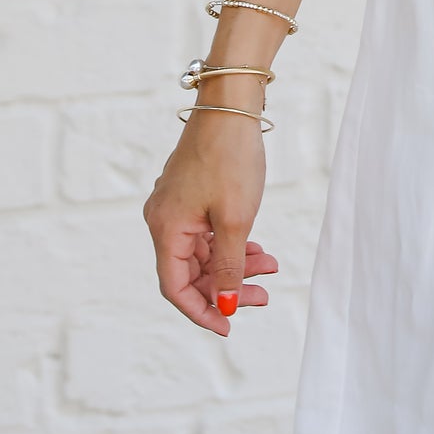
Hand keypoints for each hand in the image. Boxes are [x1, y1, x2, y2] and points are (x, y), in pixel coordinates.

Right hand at [143, 118, 276, 336]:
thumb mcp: (236, 220)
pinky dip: (231, 243)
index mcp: (166, 229)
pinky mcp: (191, 194)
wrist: (231, 107)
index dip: (201, 311)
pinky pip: (207, 232)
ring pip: (204, 252)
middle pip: (192, 272)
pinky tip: (257, 248)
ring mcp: (176, 206)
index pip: (176, 288)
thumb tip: (225, 305)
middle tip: (262, 296)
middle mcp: (163, 220)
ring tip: (270, 267)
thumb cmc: (231, 159)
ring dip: (235, 264)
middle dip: (227, 287)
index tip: (229, 327)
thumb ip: (229, 266)